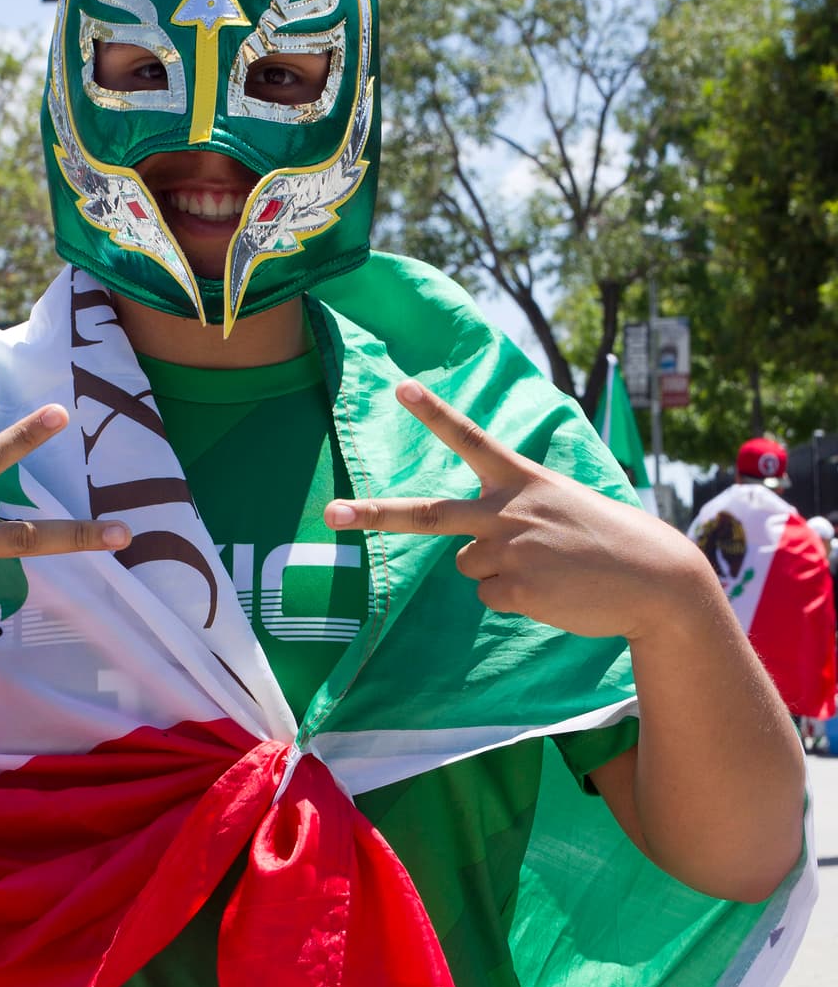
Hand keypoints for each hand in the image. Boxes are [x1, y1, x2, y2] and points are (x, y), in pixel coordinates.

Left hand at [324, 379, 707, 641]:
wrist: (655, 579)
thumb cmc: (611, 541)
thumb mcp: (563, 506)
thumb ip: (514, 514)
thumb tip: (470, 555)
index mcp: (523, 480)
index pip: (472, 438)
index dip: (435, 412)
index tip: (401, 387)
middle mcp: (507, 510)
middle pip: (427, 513)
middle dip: (373, 514)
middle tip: (331, 512)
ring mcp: (508, 550)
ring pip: (467, 567)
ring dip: (499, 573)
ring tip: (549, 569)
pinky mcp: (514, 589)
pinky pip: (489, 597)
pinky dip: (516, 599)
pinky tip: (553, 592)